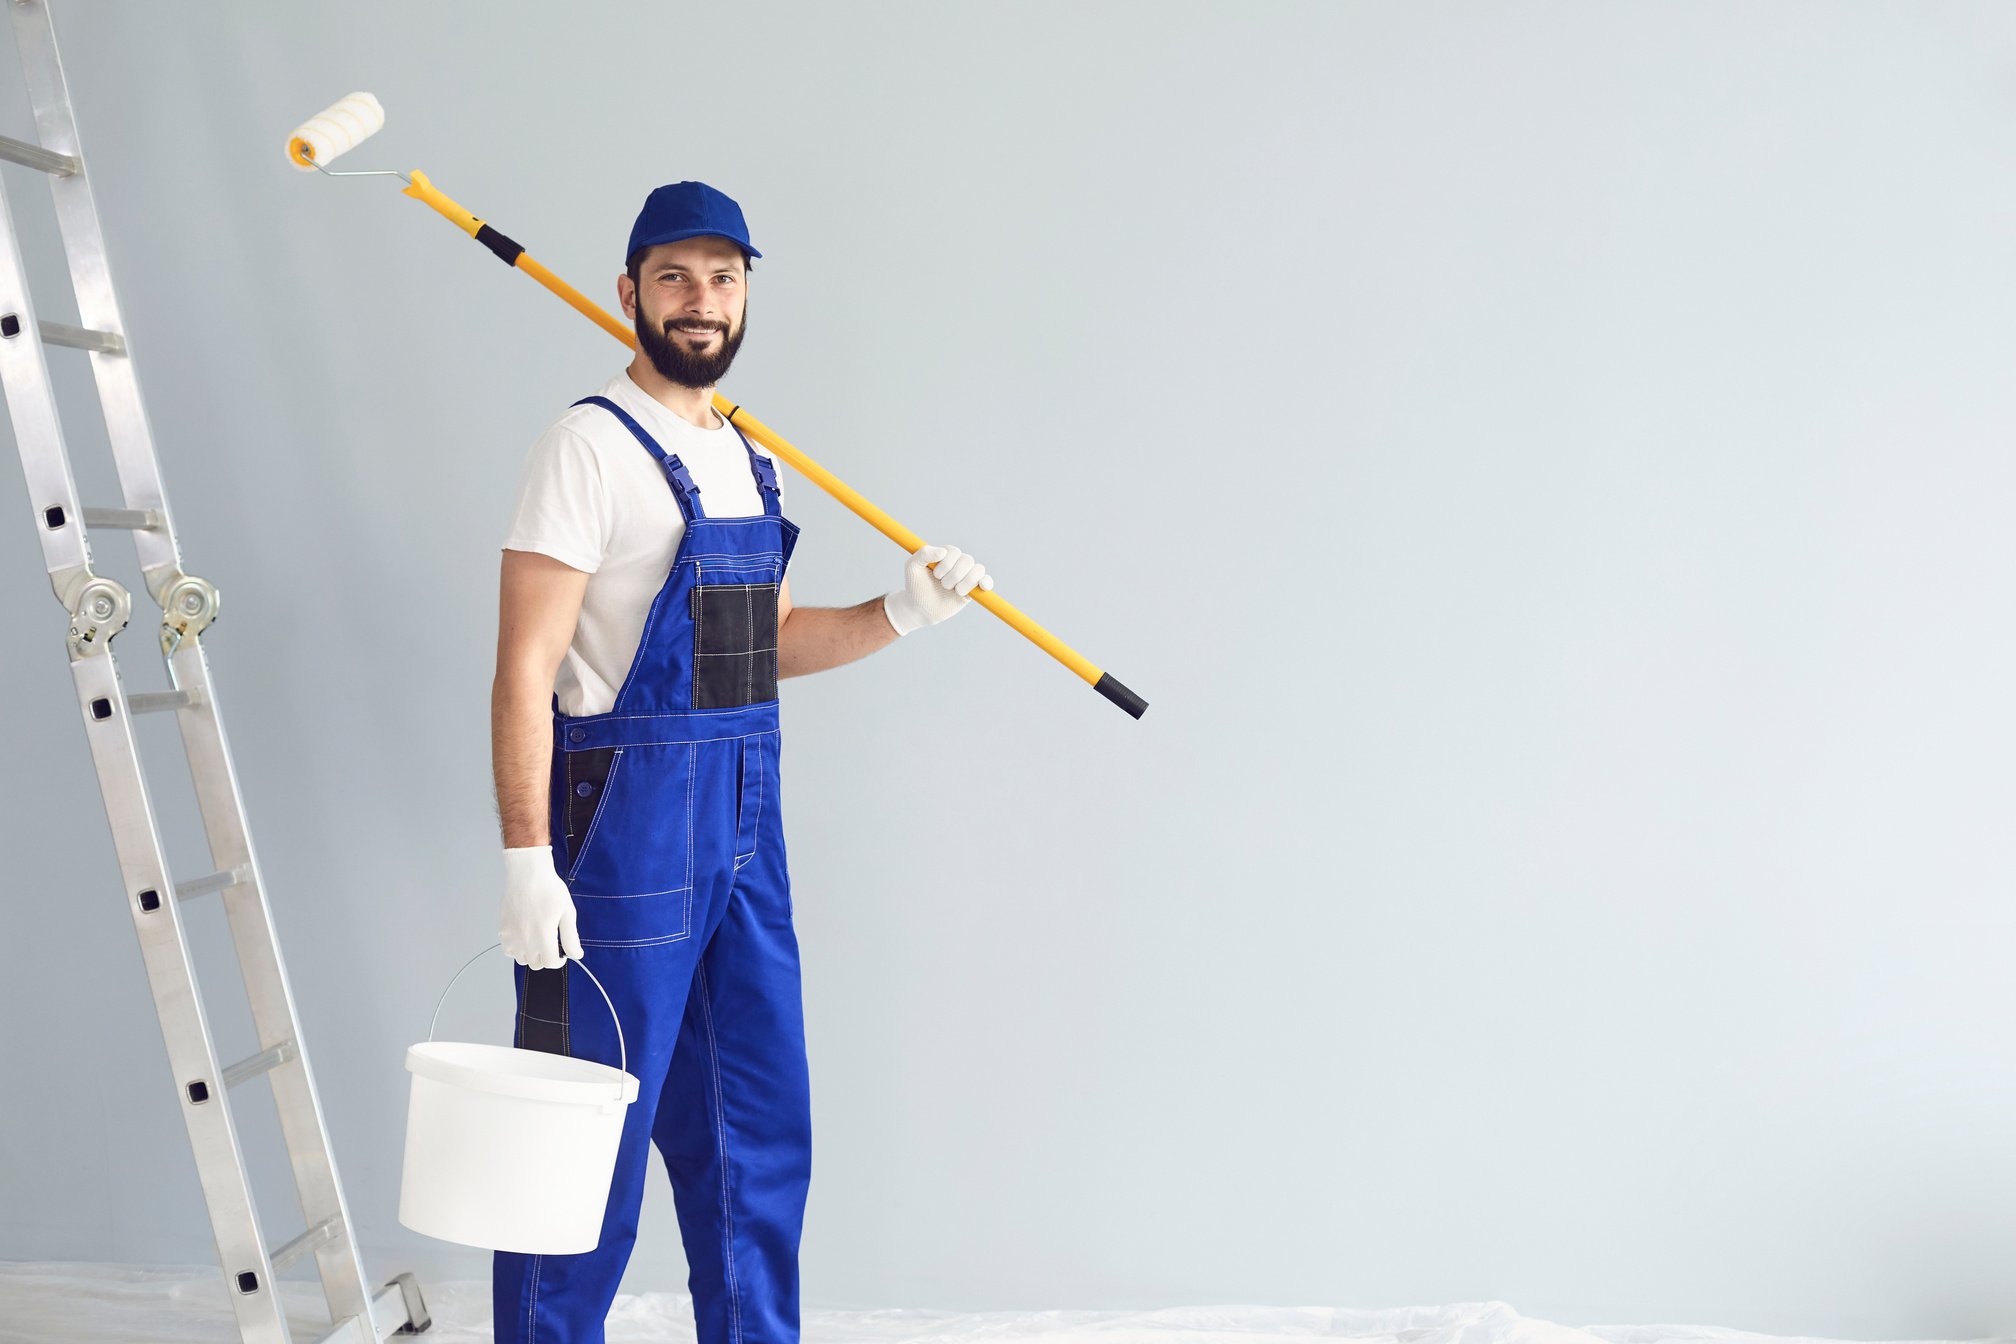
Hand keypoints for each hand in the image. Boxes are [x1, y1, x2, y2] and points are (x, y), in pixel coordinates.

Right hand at [500, 846, 581, 969]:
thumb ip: (571, 937)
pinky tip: (525, 938)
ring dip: (532, 955)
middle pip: (537, 964)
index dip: (560, 960)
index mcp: (543, 936)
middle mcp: (525, 939)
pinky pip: (508, 951)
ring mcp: (512, 936)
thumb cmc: (548, 889)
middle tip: (551, 943)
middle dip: (547, 957)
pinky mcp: (503, 930)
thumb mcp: (567, 912)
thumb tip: (577, 955)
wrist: (527, 874)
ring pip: (522, 960)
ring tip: (538, 939)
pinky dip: (516, 950)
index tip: (563, 953)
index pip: (551, 963)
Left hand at [882, 543, 993, 636]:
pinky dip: (987, 582)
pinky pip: (986, 581)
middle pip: (967, 560)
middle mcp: (957, 563)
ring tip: (955, 591)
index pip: (954, 552)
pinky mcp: (973, 590)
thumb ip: (924, 554)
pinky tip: (983, 587)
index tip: (935, 575)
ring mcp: (966, 576)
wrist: (920, 609)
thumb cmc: (915, 586)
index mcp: (945, 555)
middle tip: (943, 585)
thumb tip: (943, 551)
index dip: (946, 564)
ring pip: (978, 570)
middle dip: (954, 575)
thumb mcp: (912, 567)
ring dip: (966, 582)